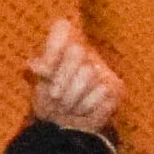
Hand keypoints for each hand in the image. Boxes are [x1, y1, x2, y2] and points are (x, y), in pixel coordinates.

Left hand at [24, 14, 126, 139]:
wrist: (64, 126)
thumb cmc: (48, 99)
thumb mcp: (37, 83)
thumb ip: (39, 69)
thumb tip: (39, 66)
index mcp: (62, 45)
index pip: (62, 27)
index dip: (53, 47)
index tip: (43, 70)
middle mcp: (85, 51)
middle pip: (76, 50)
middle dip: (62, 79)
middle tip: (54, 95)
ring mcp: (102, 68)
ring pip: (89, 73)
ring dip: (72, 96)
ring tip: (66, 105)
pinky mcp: (116, 86)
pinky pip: (101, 91)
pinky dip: (86, 106)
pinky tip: (82, 110)